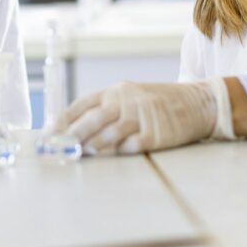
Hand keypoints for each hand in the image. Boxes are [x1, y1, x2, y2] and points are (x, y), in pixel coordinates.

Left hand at [58, 79, 230, 154]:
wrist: (196, 103)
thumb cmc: (158, 101)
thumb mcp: (131, 95)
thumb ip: (107, 108)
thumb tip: (76, 129)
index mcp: (116, 91)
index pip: (82, 104)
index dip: (64, 120)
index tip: (50, 134)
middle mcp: (126, 101)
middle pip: (92, 120)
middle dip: (72, 136)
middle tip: (60, 149)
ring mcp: (141, 117)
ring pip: (108, 136)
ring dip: (93, 147)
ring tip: (84, 154)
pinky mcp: (154, 135)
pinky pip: (129, 147)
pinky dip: (118, 152)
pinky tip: (112, 155)